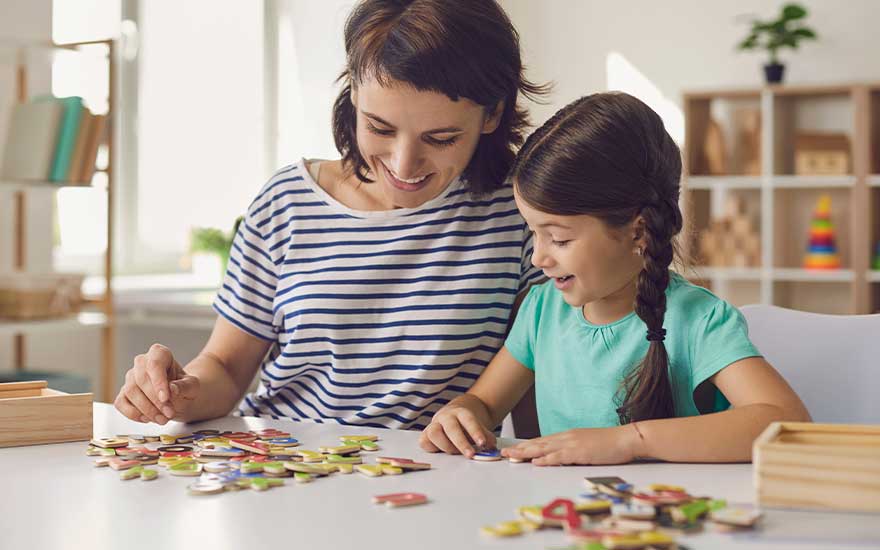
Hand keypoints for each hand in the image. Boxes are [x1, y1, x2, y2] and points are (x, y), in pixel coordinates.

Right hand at [114, 343, 199, 424]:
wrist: (178, 397)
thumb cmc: (184, 387)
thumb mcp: (192, 386)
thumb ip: (185, 386)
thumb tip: (172, 388)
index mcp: (160, 354)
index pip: (155, 364)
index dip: (158, 382)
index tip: (165, 398)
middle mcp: (142, 362)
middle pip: (141, 379)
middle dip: (155, 401)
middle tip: (169, 414)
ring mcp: (130, 377)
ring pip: (130, 391)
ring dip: (146, 409)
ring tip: (162, 419)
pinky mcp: (123, 393)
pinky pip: (121, 403)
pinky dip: (133, 414)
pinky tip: (148, 419)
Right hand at [419, 401, 495, 457]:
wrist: (456, 413)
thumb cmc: (467, 424)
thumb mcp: (479, 427)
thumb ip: (486, 437)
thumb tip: (491, 448)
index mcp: (461, 412)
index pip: (468, 420)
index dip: (475, 432)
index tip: (483, 444)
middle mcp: (446, 417)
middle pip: (451, 428)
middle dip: (461, 443)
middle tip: (471, 455)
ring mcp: (434, 424)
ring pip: (434, 434)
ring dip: (446, 446)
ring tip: (456, 453)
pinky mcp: (426, 435)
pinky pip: (424, 442)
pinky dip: (432, 448)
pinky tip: (442, 452)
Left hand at [501, 425, 639, 465]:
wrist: (626, 438)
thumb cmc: (610, 444)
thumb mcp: (587, 446)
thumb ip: (573, 450)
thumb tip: (562, 458)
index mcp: (568, 436)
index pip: (543, 441)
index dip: (527, 445)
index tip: (514, 449)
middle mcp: (567, 438)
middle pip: (538, 443)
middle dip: (520, 449)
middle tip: (504, 453)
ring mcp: (572, 444)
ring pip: (544, 448)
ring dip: (526, 453)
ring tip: (511, 456)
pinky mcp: (580, 452)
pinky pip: (559, 456)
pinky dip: (546, 459)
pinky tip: (536, 462)